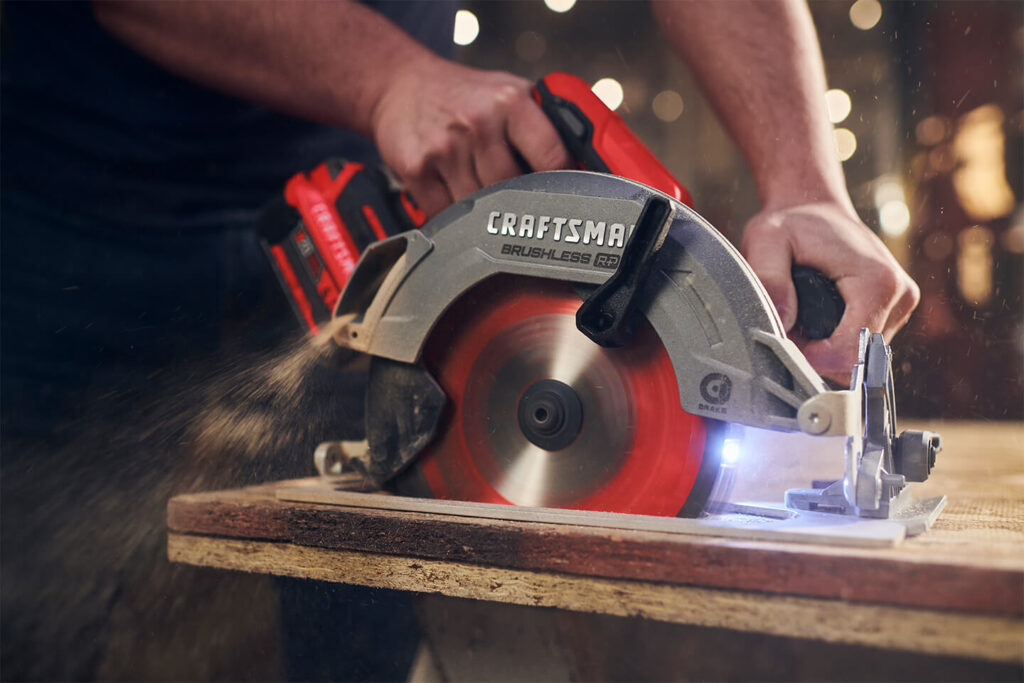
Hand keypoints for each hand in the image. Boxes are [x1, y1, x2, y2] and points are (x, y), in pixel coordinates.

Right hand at [370, 56, 570, 217]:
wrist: (400, 85)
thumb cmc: (464, 96)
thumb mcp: (509, 93)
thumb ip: (543, 125)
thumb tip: (583, 168)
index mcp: (510, 102)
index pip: (551, 156)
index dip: (562, 184)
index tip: (565, 198)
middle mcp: (478, 122)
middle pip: (514, 191)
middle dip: (517, 200)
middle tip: (518, 200)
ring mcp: (445, 148)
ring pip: (481, 208)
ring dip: (484, 211)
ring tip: (481, 192)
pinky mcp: (416, 169)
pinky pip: (446, 214)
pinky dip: (454, 216)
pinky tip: (454, 195)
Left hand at [741, 202, 919, 382]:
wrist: (814, 207)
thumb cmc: (792, 223)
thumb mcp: (766, 241)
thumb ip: (770, 279)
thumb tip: (782, 322)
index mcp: (878, 282)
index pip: (852, 352)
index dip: (815, 359)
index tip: (786, 343)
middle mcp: (900, 296)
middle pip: (856, 359)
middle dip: (818, 353)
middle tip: (788, 326)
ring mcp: (901, 305)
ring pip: (859, 356)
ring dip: (827, 348)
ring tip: (801, 317)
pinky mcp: (894, 310)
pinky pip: (861, 345)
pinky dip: (837, 341)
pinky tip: (818, 319)